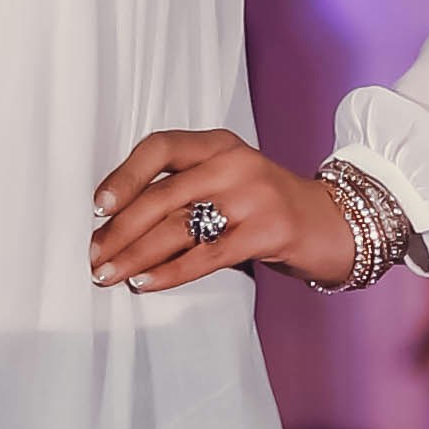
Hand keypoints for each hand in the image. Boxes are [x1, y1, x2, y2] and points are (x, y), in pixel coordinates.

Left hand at [89, 128, 353, 293]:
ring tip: (109, 276)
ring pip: (179, 227)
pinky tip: (146, 284)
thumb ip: (183, 190)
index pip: (159, 147)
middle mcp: (235, 162)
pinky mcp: (269, 231)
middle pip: (162, 194)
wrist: (333, 224)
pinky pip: (207, 255)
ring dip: (136, 256)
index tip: (97, 207)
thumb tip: (115, 224)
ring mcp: (255, 196)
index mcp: (218, 144)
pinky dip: (170, 272)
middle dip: (120, 230)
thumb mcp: (227, 182)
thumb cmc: (267, 207)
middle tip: (94, 256)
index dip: (123, 176)